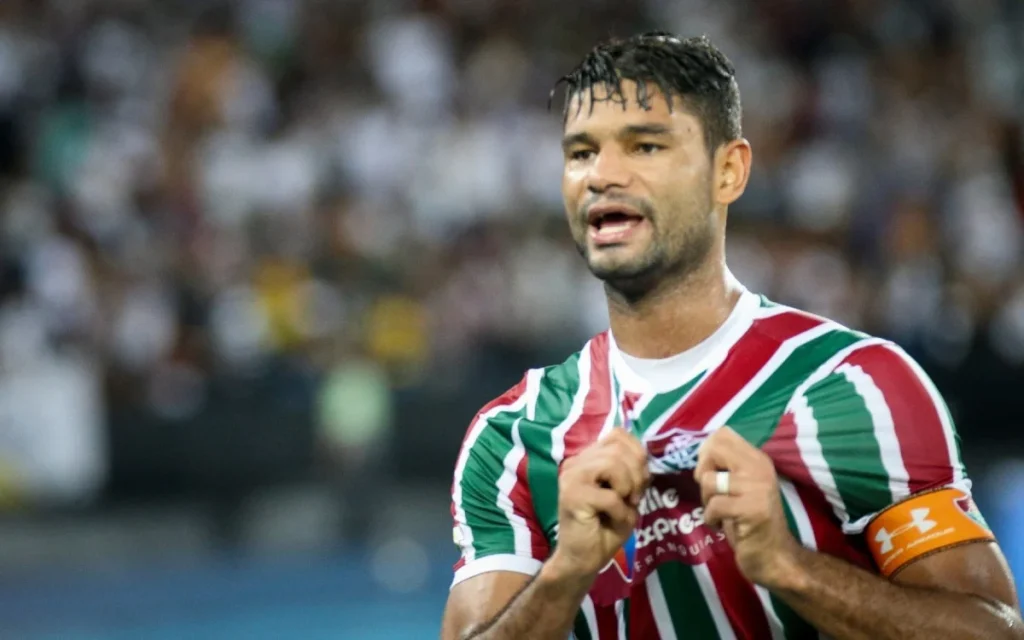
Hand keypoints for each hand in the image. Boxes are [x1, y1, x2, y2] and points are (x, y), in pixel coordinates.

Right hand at [549, 429, 649, 580]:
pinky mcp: (572, 497)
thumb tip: (646, 455)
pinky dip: (621, 511)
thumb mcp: (626, 494)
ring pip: (613, 464)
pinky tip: (615, 521)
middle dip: (637, 473)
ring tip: (626, 505)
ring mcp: (571, 477)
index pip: (617, 435)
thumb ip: (632, 472)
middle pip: (618, 448)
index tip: (640, 481)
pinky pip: (610, 496)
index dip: (637, 453)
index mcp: (587, 458)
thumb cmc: (604, 528)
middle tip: (635, 498)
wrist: (582, 559)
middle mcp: (576, 462)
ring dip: (629, 487)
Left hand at [694, 427, 802, 588]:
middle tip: (713, 493)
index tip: (710, 473)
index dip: (706, 452)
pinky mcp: (751, 510)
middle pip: (713, 449)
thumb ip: (726, 466)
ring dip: (706, 501)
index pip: (723, 434)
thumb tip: (699, 451)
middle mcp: (760, 468)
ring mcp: (757, 488)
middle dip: (702, 472)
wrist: (775, 557)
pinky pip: (713, 506)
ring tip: (722, 513)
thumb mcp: (740, 486)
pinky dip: (711, 519)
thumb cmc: (751, 522)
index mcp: (757, 459)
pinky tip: (723, 526)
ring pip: (709, 481)